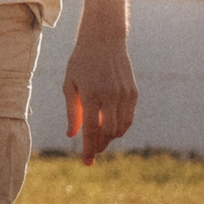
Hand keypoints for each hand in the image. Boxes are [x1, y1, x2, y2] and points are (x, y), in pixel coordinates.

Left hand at [62, 33, 137, 165]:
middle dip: (100, 145)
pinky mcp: (133, 93)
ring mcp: (124, 95)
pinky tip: (111, 129)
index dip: (89, 149)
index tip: (87, 162)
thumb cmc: (80, 63)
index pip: (92, 130)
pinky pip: (129, 117)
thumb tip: (72, 135)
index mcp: (91, 95)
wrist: (103, 41)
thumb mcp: (70, 85)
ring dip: (111, 138)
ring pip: (121, 127)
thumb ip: (73, 112)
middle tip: (92, 151)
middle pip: (108, 132)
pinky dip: (120, 127)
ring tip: (100, 141)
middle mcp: (110, 97)